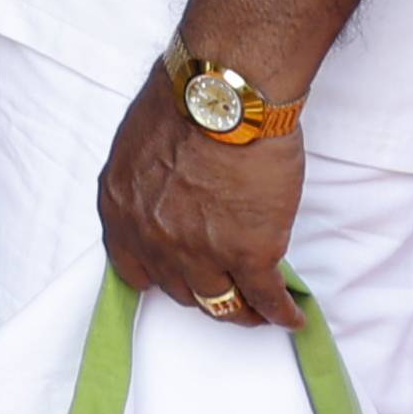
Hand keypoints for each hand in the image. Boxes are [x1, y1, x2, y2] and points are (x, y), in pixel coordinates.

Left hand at [97, 75, 305, 328]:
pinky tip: (291, 315)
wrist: (221, 98)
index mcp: (120, 209)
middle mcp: (152, 238)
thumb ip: (147, 181)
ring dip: (240, 311)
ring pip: (220, 302)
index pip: (131, 266)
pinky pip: (265, 297)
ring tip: (256, 311)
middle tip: (222, 290)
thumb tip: (168, 191)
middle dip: (200, 291)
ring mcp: (199, 251)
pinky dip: (280, 312)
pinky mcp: (248, 253)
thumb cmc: (181, 102)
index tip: (174, 277)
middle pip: (177, 287)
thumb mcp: (137, 146)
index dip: (157, 275)